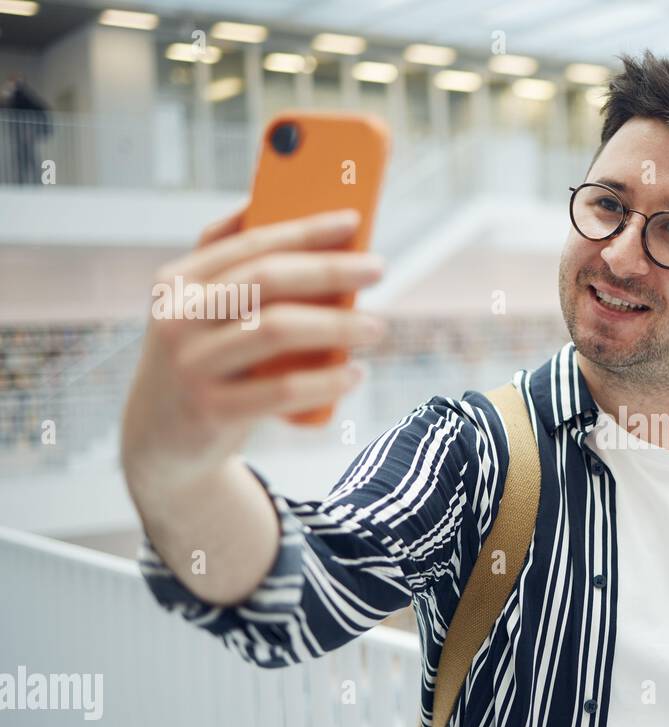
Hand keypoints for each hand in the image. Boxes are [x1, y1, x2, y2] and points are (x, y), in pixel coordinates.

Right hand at [120, 207, 386, 497]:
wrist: (162, 440)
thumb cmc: (203, 362)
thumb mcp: (201, 313)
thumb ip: (236, 269)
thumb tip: (291, 215)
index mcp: (178, 282)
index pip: (250, 243)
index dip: (305, 230)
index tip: (353, 220)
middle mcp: (178, 318)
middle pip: (267, 280)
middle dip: (329, 269)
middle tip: (378, 269)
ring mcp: (192, 365)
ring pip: (277, 330)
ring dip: (337, 325)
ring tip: (376, 327)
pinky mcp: (212, 410)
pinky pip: (282, 390)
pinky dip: (326, 381)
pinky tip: (354, 374)